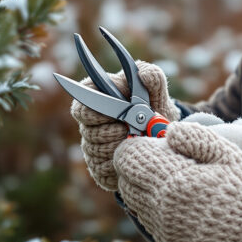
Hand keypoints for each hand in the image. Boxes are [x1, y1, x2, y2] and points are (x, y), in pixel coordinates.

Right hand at [70, 61, 179, 191]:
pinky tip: (132, 153)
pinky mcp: (97, 166)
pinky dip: (120, 161)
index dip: (94, 109)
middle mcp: (88, 121)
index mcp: (97, 96)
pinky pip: (102, 167)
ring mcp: (91, 144)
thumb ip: (153, 76)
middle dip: (111, 130)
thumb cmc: (154, 107)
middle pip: (87, 129)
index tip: (115, 113)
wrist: (162, 135)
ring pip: (95, 149)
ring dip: (118, 145)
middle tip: (130, 127)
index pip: (80, 102)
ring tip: (135, 138)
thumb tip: (143, 74)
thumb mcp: (157, 91)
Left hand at [114, 121, 241, 241]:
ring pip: (133, 202)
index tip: (153, 141)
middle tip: (161, 159)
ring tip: (172, 179)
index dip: (136, 144)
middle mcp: (161, 206)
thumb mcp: (224, 151)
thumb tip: (168, 131)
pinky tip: (179, 200)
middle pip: (125, 180)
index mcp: (173, 179)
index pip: (127, 157)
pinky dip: (154, 207)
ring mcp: (164, 227)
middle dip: (137, 166)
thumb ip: (194, 137)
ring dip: (144, 187)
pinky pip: (147, 220)